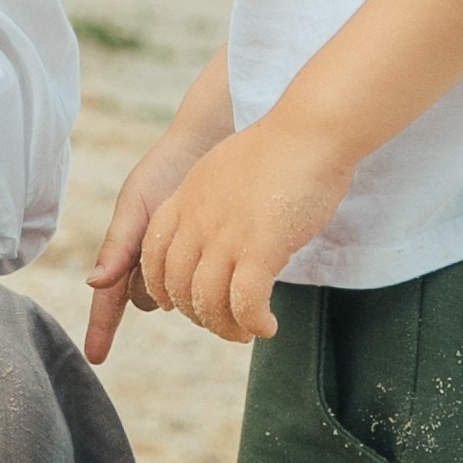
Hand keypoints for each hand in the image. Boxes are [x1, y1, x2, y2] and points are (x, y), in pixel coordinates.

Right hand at [85, 124, 212, 363]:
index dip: (102, 328)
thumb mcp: (137, 203)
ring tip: (209, 255)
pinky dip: (210, 279)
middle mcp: (151, 261)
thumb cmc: (166, 170)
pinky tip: (230, 266)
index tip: (96, 358)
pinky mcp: (209, 258)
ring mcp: (180, 261)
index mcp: (128, 249)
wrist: (211, 143)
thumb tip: (93, 283)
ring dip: (190, 288)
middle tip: (182, 260)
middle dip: (162, 291)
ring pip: (177, 296)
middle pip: (148, 298)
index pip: (110, 299)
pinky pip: (203, 283)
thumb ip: (119, 244)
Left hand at [140, 110, 357, 344]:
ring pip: (208, 300)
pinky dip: (253, 322)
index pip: (154, 252)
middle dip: (197, 313)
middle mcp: (197, 220)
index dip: (160, 284)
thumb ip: (214, 201)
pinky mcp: (260, 248)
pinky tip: (266, 326)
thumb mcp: (227, 170)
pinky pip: (245, 302)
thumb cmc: (281, 148)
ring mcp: (226, 235)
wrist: (309, 130)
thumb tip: (220, 225)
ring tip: (245, 332)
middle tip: (223, 324)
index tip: (173, 303)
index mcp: (186, 199)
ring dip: (225, 326)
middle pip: (177, 285)